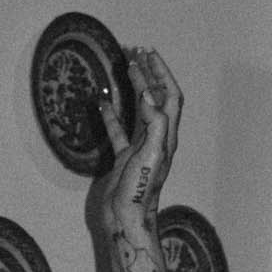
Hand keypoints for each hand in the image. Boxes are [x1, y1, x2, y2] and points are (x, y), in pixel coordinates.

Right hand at [93, 47, 183, 233]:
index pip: (168, 95)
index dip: (160, 72)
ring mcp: (141, 147)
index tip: (146, 54)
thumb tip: (147, 94)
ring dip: (133, 87)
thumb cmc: (141, 191)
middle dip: (149, 72)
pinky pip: (119, 130)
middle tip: (135, 51)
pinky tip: (102, 102)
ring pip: (138, 110)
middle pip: (156, 97)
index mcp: (167, 135)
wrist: (126, 219)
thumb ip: (154, 123)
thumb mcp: (151, 154)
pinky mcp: (125, 157)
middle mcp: (157, 138)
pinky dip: (111, 114)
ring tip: (123, 67)